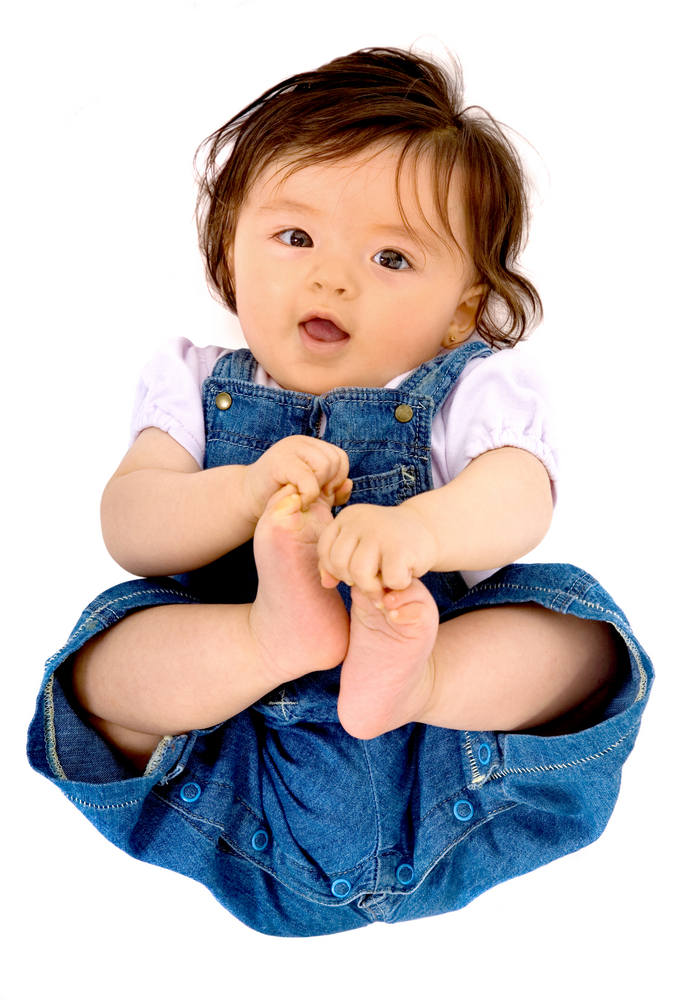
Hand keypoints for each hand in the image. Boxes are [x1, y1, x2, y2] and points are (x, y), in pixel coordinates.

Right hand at [242, 436, 351, 521]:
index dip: (338, 478)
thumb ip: (333, 490)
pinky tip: (299, 500)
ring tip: (304, 496)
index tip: (325, 493)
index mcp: (311, 446)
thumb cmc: (281, 496)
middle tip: (314, 496)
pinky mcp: (280, 460)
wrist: (248, 500)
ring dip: (318, 487)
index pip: (340, 457)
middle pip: (335, 459)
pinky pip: (307, 477)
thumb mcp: (313, 494)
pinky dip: (308, 493)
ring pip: (325, 465)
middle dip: (329, 482)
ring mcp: (290, 448)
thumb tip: (349, 484)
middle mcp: (301, 442)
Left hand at [317, 503, 438, 601]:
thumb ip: (336, 563)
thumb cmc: (388, 544)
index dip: (335, 569)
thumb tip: (326, 584)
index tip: (353, 573)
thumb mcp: (358, 547)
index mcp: (347, 517)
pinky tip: (404, 576)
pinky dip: (397, 586)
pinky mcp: (402, 547)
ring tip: (384, 585)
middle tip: (371, 581)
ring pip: (359, 573)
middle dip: (353, 580)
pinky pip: (389, 579)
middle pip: (339, 563)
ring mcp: (381, 532)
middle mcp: (361, 520)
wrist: (427, 529)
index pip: (325, 550)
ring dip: (372, 588)